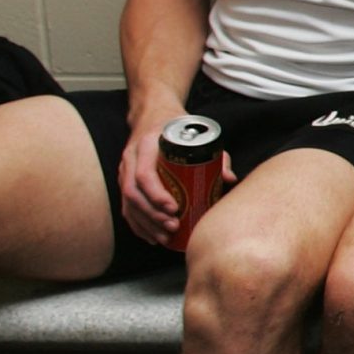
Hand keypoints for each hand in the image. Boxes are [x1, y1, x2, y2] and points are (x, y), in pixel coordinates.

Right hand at [117, 116, 229, 246]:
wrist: (153, 115)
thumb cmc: (178, 127)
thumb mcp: (197, 136)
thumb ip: (216, 156)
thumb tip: (229, 179)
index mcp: (147, 145)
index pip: (144, 174)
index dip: (156, 195)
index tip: (174, 208)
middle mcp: (131, 158)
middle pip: (133, 193)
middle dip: (153, 215)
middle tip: (173, 227)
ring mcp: (124, 170)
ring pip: (128, 203)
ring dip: (146, 223)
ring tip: (165, 237)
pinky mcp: (124, 180)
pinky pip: (126, 207)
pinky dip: (138, 224)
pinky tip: (152, 237)